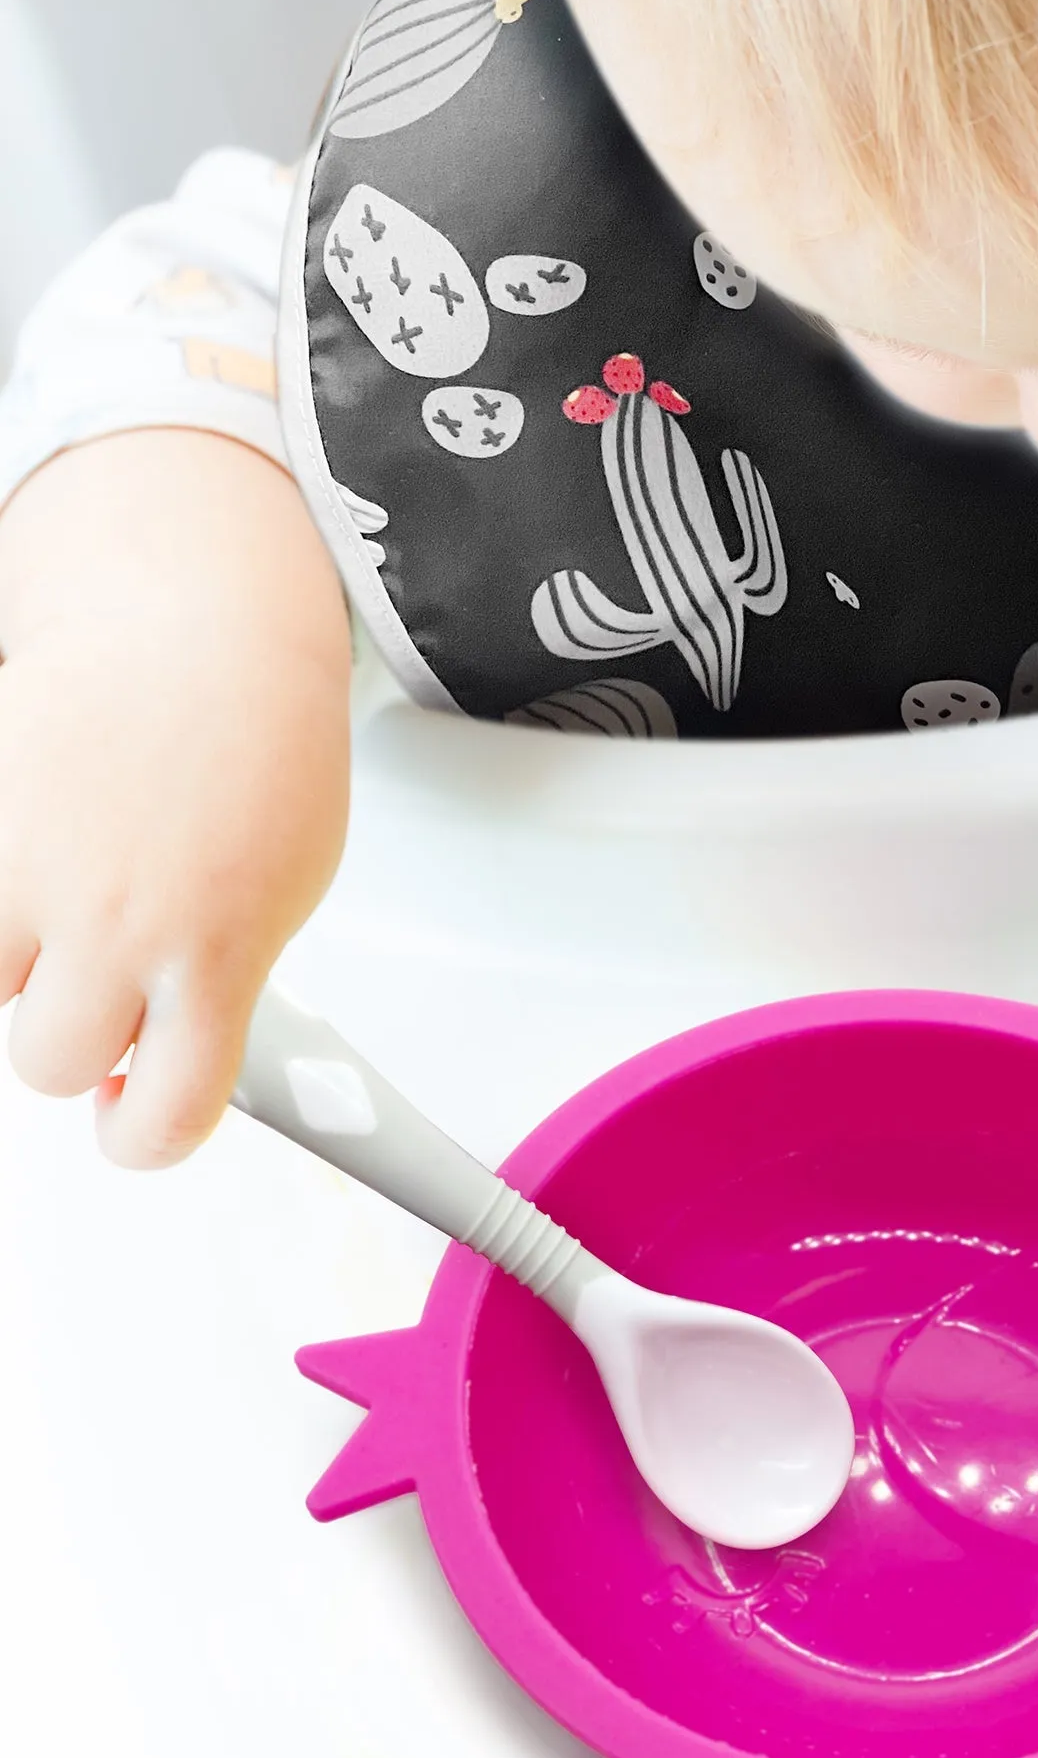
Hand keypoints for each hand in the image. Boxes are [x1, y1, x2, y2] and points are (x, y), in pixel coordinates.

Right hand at [0, 433, 351, 1165]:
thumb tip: (167, 1062)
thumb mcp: (289, 883)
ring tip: (70, 891)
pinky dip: (3, 912)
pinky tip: (37, 855)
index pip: (171, 1117)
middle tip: (102, 972)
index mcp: (217, 948)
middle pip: (53, 1063)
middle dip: (78, 1032)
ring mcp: (28, 871)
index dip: (146, 1134)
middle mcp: (116, 921)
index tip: (136, 1120)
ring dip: (22, 965)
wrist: (197, 623)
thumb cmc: (255, 743)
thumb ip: (231, 980)